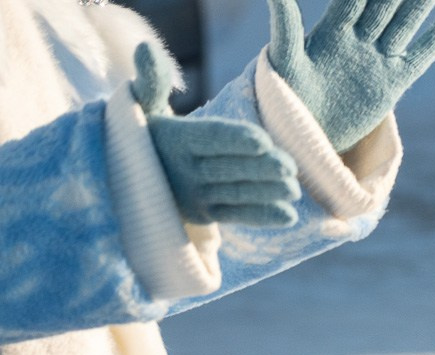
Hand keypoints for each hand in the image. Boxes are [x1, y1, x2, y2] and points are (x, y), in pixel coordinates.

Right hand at [132, 42, 298, 226]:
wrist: (129, 173)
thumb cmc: (145, 130)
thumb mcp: (141, 104)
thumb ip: (151, 80)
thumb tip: (147, 48)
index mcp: (174, 138)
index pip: (209, 137)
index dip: (235, 139)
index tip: (264, 140)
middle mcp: (184, 170)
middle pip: (228, 168)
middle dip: (261, 168)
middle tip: (291, 167)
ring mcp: (196, 196)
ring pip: (236, 194)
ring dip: (267, 193)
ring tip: (294, 190)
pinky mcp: (206, 214)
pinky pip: (237, 215)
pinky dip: (262, 216)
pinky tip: (288, 216)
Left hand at [267, 0, 434, 152]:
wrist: (308, 136)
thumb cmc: (288, 97)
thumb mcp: (284, 60)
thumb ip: (286, 24)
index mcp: (332, 30)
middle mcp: (358, 40)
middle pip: (385, 4)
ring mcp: (378, 60)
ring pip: (406, 23)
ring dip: (421, 3)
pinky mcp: (393, 83)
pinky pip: (421, 56)